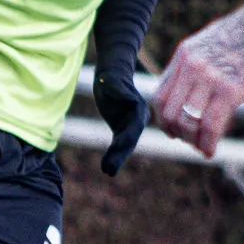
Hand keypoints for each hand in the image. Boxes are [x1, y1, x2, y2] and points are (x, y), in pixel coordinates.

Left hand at [93, 55, 147, 176]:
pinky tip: (106, 168)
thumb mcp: (111, 80)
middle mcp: (138, 119)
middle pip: (130, 141)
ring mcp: (131, 124)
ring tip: (107, 171)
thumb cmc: (111, 74)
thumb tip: (131, 100)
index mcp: (138, 108)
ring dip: (117, 159)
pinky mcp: (121, 128)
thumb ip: (118, 89)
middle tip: (109, 170)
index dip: (125, 140)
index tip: (116, 150)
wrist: (113, 71)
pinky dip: (113, 155)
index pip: (133, 128)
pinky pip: (118, 144)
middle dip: (120, 155)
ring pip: (125, 145)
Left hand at [151, 4, 243, 157]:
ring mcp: (209, 77)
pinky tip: (211, 150)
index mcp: (184, 55)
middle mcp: (192, 66)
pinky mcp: (230, 89)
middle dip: (178, 133)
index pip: (159, 95)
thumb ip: (196, 68)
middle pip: (170, 112)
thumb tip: (190, 97)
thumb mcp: (211, 45)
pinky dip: (208, 143)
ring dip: (193, 141)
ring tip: (203, 147)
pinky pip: (211, 125)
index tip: (173, 131)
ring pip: (188, 121)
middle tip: (191, 142)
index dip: (163, 119)